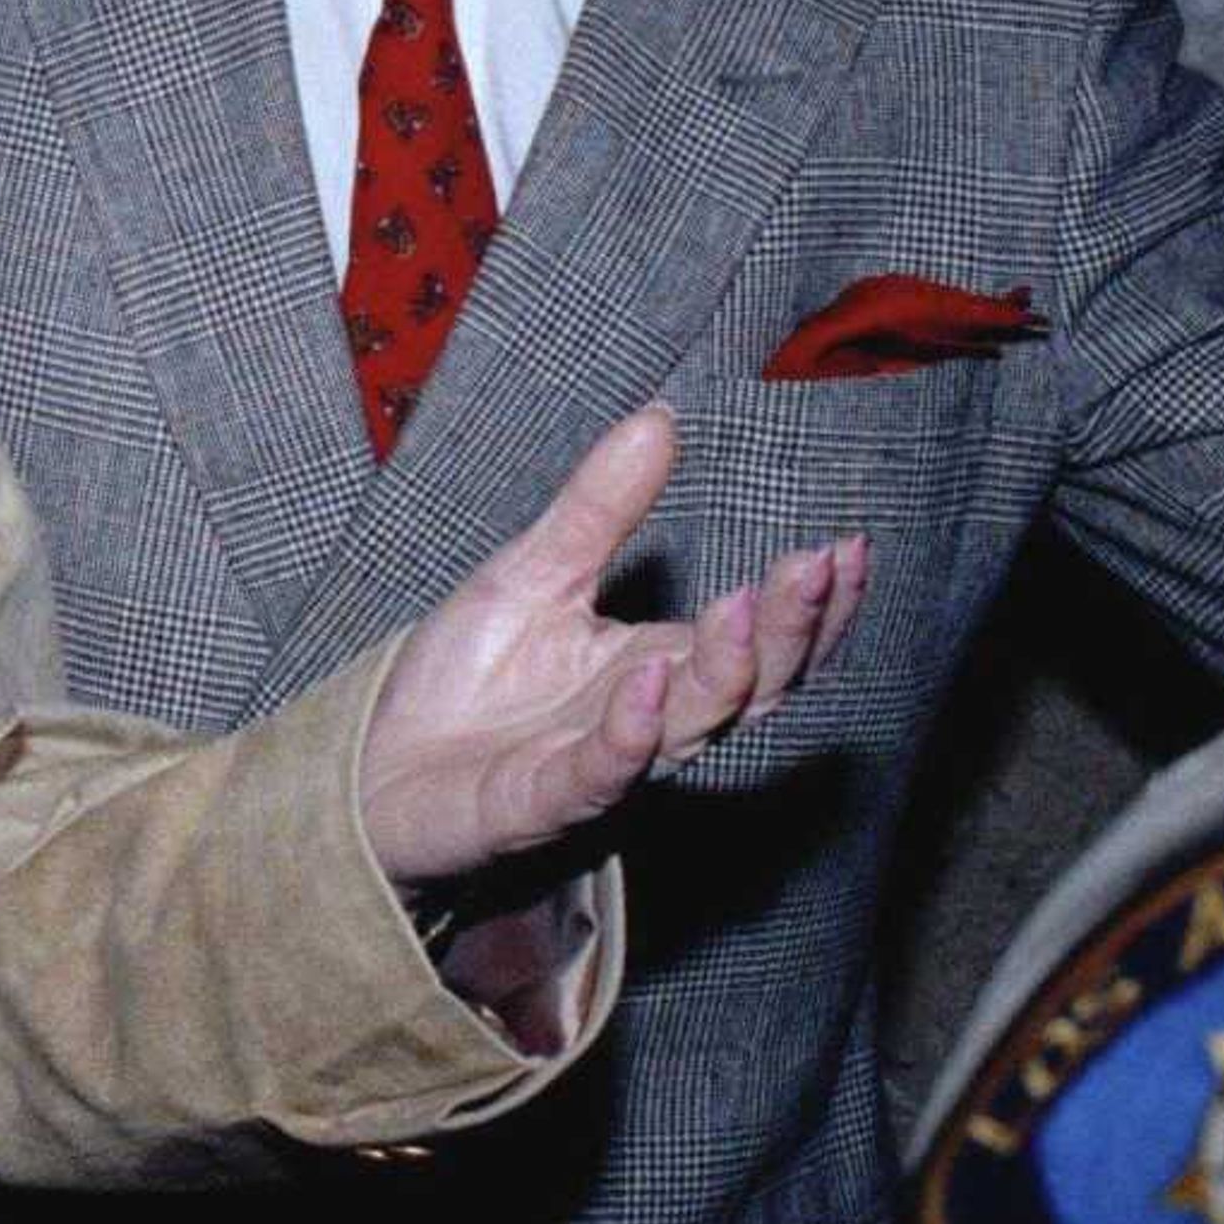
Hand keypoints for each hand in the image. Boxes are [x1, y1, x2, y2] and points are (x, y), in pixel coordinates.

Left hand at [355, 406, 866, 881]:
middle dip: (789, 629)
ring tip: (741, 605)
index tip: (848, 546)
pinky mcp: (537, 804)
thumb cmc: (464, 683)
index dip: (809, 605)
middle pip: (748, 686)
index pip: (758, 642)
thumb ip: (599, 508)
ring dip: (722, 671)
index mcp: (656, 667)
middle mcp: (646, 722)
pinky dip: (628, 736)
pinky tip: (645, 685)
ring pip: (689, 730)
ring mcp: (598, 767)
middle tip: (820, 566)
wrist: (375, 767)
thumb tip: (661, 418)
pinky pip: (597, 776)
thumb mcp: (534, 572)